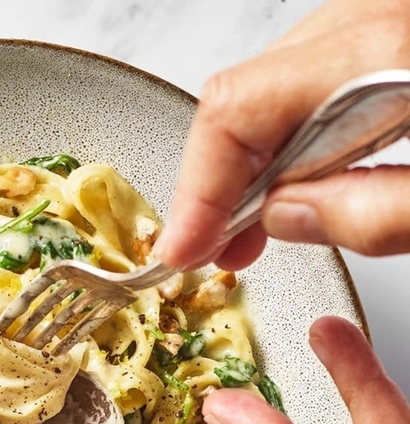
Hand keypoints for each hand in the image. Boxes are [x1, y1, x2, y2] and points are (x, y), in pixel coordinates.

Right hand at [153, 0, 409, 271]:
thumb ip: (375, 214)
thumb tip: (281, 216)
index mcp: (391, 55)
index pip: (239, 110)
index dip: (195, 190)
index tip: (185, 249)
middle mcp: (378, 20)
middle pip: (244, 95)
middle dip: (217, 185)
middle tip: (214, 250)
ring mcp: (382, 20)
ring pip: (272, 86)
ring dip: (252, 164)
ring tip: (252, 228)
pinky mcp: (390, 33)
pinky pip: (312, 79)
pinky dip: (291, 137)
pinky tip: (301, 181)